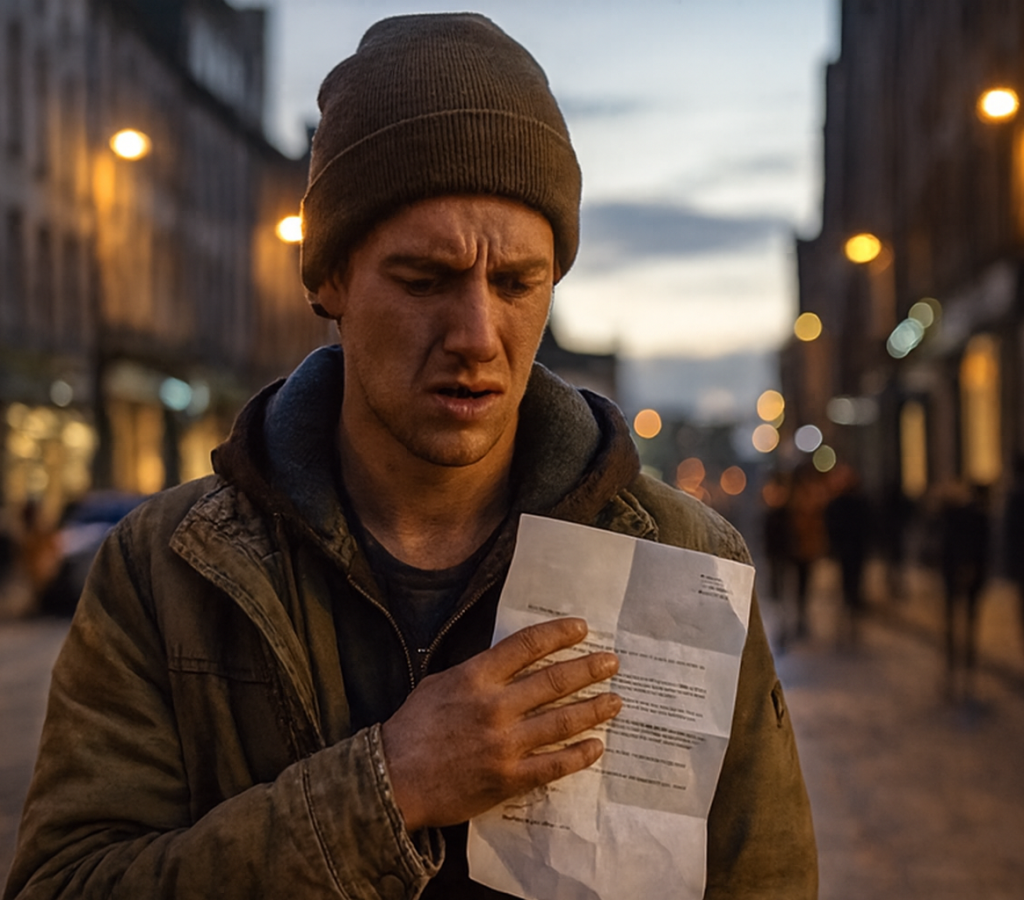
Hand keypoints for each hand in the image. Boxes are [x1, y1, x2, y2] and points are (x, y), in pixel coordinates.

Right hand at [380, 617, 620, 830]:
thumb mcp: (439, 683)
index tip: (582, 628)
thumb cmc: (413, 729)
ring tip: (615, 701)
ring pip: (562, 722)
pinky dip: (579, 755)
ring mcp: (505, 744)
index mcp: (476, 677)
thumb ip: (476, 672)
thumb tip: (509, 661)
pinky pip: (554, 765)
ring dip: (594, 709)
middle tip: (611, 663)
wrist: (394, 779)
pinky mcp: (509, 777)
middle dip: (588, 669)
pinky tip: (597, 746)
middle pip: (554, 681)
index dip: (558, 634)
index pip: (527, 646)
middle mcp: (496, 706)